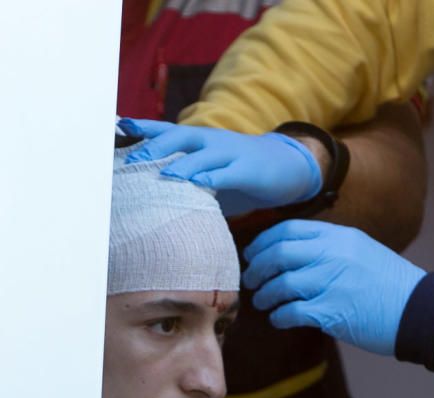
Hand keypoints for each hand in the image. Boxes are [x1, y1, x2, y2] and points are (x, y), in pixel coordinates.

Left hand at [117, 118, 322, 215]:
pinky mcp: (248, 170)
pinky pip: (228, 173)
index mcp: (198, 141)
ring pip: (201, 154)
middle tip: (132, 160)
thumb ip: (186, 181)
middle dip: (153, 147)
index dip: (139, 129)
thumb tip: (151, 200)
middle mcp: (211, 142)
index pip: (164, 131)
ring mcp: (230, 154)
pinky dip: (212, 178)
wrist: (287, 165)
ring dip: (180, 164)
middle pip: (177, 138)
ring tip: (162, 174)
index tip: (113, 128)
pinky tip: (199, 184)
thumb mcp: (211, 172)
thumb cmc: (241, 173)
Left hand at [242, 219, 425, 354]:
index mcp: (340, 237)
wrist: (419, 311)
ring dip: (266, 295)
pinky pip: (291, 312)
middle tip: (251, 280)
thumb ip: (331, 249)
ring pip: (281, 284)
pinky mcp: (331, 311)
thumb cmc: (391, 285)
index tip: (255, 254)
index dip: (265, 243)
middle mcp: (333, 255)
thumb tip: (295, 256)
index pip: (289, 230)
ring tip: (263, 303)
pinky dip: (280, 317)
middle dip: (258, 268)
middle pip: (279, 254)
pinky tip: (280, 320)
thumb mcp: (363, 251)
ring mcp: (331, 282)